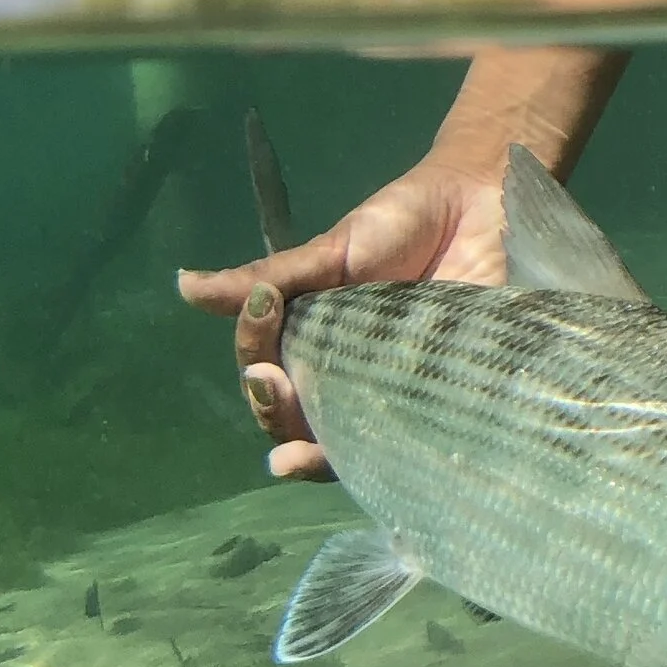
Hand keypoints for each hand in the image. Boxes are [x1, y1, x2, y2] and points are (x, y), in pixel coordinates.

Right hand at [179, 163, 506, 480]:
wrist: (481, 204)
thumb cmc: (401, 224)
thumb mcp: (332, 250)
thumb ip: (269, 277)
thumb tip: (184, 287)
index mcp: (313, 343)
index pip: (267, 371)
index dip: (254, 355)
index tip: (262, 312)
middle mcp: (345, 378)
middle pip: (296, 420)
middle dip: (275, 413)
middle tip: (274, 389)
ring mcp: (392, 394)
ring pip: (342, 444)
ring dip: (313, 453)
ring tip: (294, 455)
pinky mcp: (442, 401)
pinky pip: (407, 445)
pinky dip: (382, 461)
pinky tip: (367, 462)